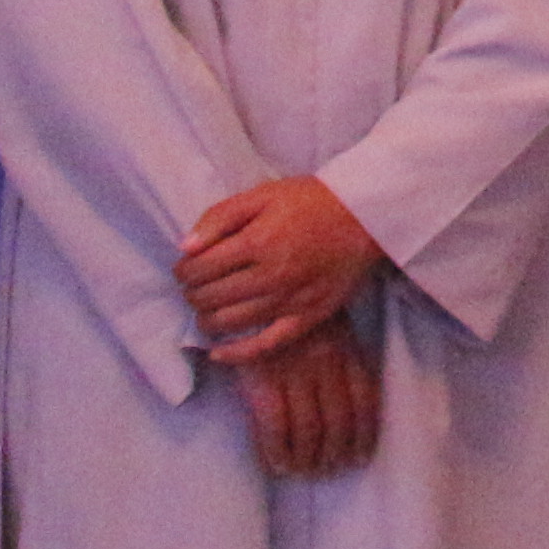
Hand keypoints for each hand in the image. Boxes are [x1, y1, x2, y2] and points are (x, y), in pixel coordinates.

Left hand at [180, 175, 382, 362]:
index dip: (183, 271)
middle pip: (210, 297)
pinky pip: (265, 345)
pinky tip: (219, 352)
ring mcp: (289, 301)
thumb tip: (185, 248)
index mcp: (257, 241)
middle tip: (195, 286)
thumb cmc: (311, 201)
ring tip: (206, 308)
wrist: (366, 215)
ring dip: (207, 319)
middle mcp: (270, 275)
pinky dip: (237, 354)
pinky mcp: (306, 318)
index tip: (185, 268)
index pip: (200, 268)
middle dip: (192, 293)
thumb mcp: (264, 193)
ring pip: (230, 322)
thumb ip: (221, 216)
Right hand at [234, 315, 381, 479]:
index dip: (364, 435)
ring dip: (307, 458)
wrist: (261, 284)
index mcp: (347, 351)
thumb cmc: (300, 310)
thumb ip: (346, 360)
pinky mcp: (263, 379)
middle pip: (337, 422)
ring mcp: (294, 373)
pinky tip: (277, 464)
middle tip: (329, 471)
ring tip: (304, 471)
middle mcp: (325, 365)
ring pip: (308, 429)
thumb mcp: (335, 328)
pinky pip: (273, 426)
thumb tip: (356, 406)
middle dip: (335, 452)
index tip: (360, 456)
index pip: (364, 402)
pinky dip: (277, 451)